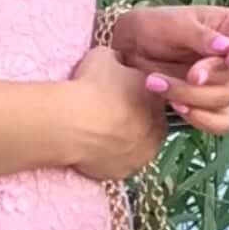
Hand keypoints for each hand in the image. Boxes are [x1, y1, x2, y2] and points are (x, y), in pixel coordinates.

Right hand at [66, 45, 167, 180]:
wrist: (71, 121)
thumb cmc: (89, 86)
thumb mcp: (104, 56)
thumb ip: (118, 60)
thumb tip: (119, 61)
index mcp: (156, 98)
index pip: (155, 96)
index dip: (137, 93)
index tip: (118, 92)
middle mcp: (157, 128)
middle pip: (150, 123)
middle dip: (135, 119)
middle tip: (109, 112)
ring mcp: (142, 154)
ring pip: (138, 146)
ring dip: (125, 140)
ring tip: (100, 131)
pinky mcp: (124, 173)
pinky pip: (119, 163)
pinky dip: (109, 157)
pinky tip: (93, 145)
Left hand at [108, 3, 228, 135]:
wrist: (126, 50)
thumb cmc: (153, 26)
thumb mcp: (174, 22)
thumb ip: (200, 35)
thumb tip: (227, 48)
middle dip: (212, 78)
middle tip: (189, 74)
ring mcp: (221, 83)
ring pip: (225, 99)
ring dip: (193, 96)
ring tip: (159, 84)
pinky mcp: (207, 105)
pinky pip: (219, 122)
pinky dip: (201, 119)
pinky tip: (176, 107)